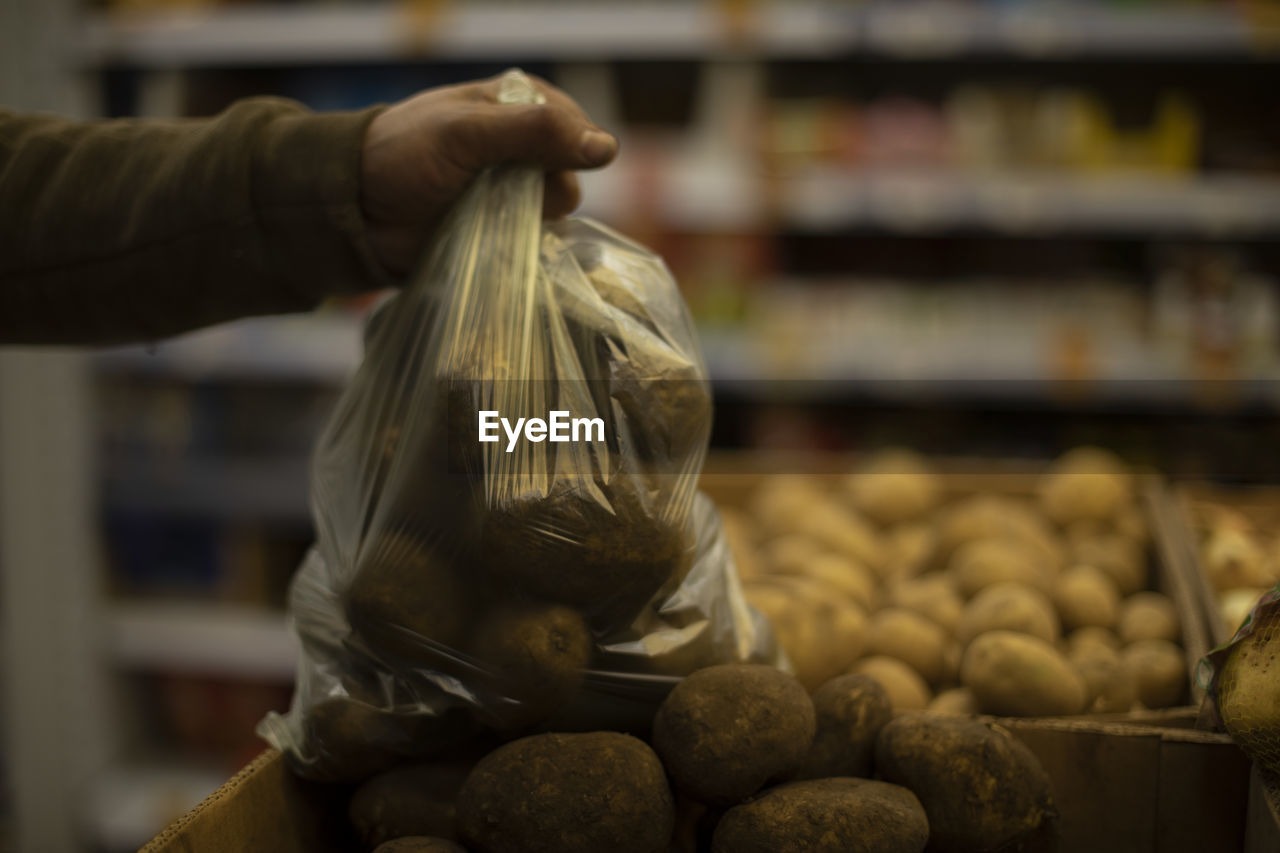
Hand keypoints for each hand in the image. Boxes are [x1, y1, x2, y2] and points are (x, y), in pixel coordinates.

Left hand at [359, 73, 617, 276]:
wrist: (353, 211)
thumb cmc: (401, 156)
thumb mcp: (466, 132)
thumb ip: (535, 132)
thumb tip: (607, 149)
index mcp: (516, 104)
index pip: (574, 126)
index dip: (563, 149)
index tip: (529, 166)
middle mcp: (520, 146)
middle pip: (569, 173)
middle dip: (541, 188)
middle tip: (496, 190)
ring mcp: (512, 190)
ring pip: (556, 211)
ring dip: (529, 219)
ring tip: (486, 216)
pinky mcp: (502, 230)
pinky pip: (537, 241)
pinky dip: (525, 245)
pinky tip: (499, 243)